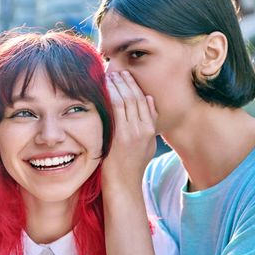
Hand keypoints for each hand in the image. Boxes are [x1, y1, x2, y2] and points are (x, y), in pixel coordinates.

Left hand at [103, 71, 157, 190]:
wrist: (124, 184)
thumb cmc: (132, 165)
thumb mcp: (147, 144)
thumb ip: (150, 121)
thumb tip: (149, 98)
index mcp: (150, 130)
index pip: (144, 100)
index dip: (134, 85)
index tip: (126, 75)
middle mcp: (142, 129)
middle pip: (135, 97)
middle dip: (125, 81)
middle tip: (116, 70)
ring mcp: (131, 132)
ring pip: (125, 100)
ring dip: (117, 85)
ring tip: (109, 74)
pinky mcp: (119, 136)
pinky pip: (115, 109)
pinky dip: (110, 95)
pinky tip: (104, 87)